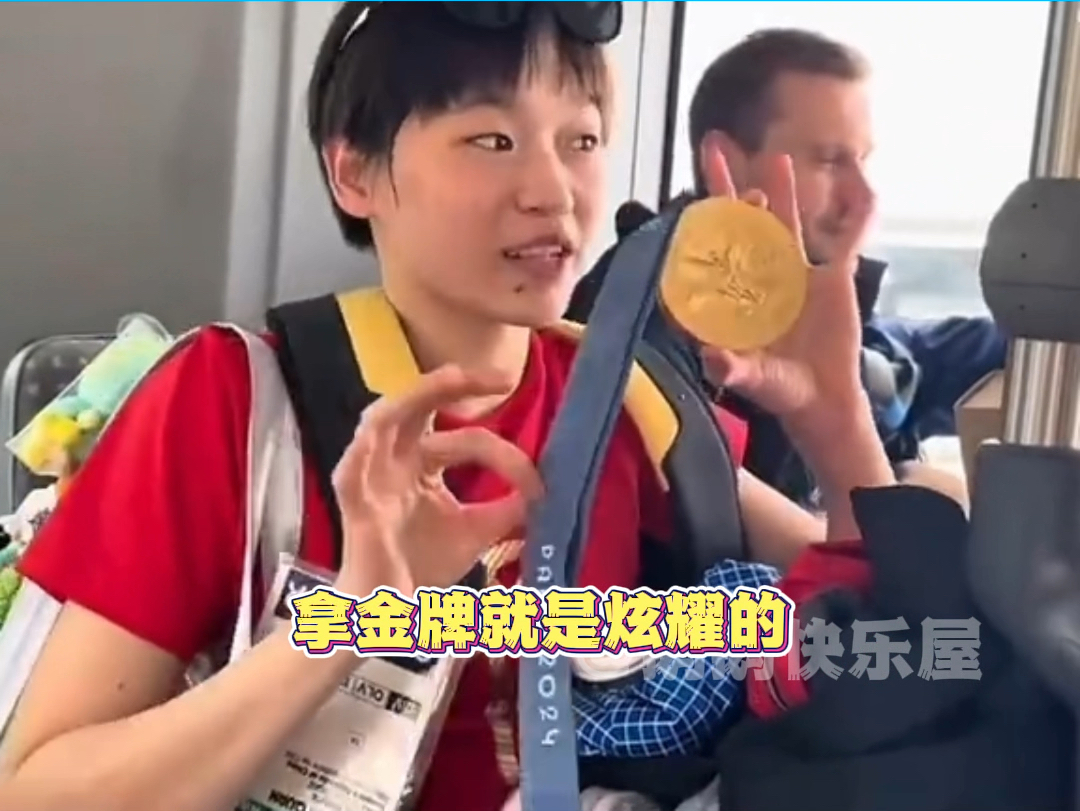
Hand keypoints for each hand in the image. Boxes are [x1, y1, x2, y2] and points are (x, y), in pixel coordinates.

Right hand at [331, 364, 542, 595]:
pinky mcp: (354, 497)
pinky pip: (354, 459)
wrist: (390, 611)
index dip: (507, 456)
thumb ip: (508, 507)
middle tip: (501, 377)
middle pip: (421, 404)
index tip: (537, 486)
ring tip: (453, 378)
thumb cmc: (423, 567)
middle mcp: (397, 459)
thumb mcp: (478, 530)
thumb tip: (543, 489)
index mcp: (423, 464)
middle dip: (458, 382)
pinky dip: (369, 438)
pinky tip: (387, 422)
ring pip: (384, 416)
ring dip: (417, 393)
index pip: (469, 439)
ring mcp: (372, 474)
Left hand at [698, 148, 871, 426]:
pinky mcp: (834, 274)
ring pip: (786, 220)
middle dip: (726, 186)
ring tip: (774, 157)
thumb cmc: (779, 390)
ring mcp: (796, 272)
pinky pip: (849, 233)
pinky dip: (857, 206)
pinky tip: (858, 176)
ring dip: (781, 189)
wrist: (822, 399)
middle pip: (741, 222)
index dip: (700, 225)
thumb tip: (710, 357)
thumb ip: (731, 368)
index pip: (712, 251)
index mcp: (735, 294)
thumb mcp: (753, 379)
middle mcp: (760, 276)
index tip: (688, 204)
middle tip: (712, 147)